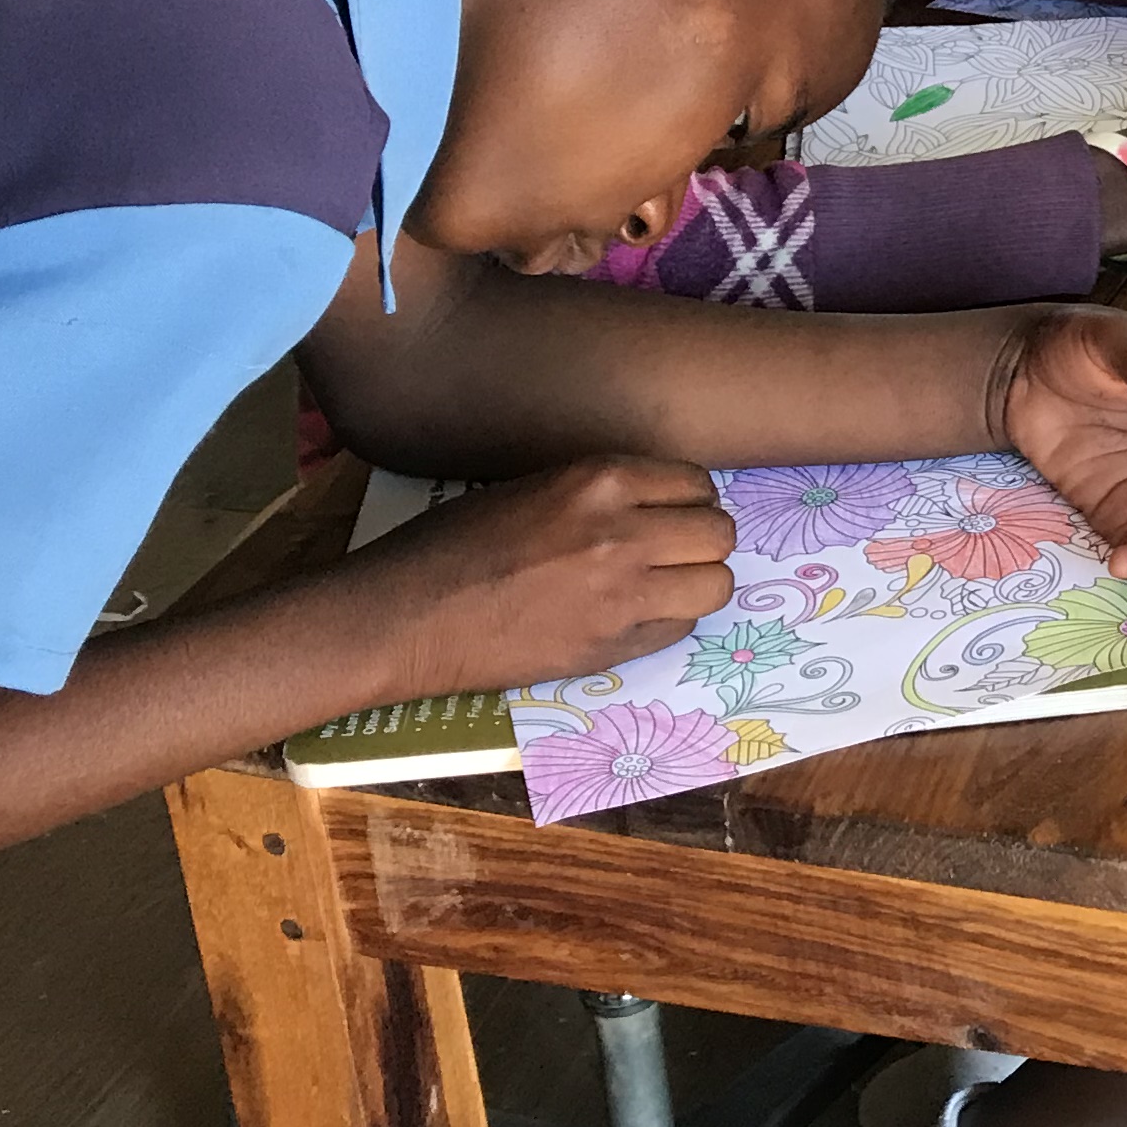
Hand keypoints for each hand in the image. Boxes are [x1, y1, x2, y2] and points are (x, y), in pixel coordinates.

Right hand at [366, 456, 736, 695]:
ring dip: (697, 583)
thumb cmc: (454, 543)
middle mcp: (622, 531)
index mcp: (599, 479)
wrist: (406, 615)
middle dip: (703, 541)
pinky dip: (667, 621)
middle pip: (720, 532)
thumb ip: (600, 492)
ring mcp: (621, 593)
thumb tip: (654, 504)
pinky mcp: (610, 647)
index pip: (696, 481)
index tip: (671, 514)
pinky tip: (630, 618)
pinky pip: (680, 628)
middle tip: (673, 553)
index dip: (689, 500)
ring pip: (716, 584)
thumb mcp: (534, 487)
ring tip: (662, 587)